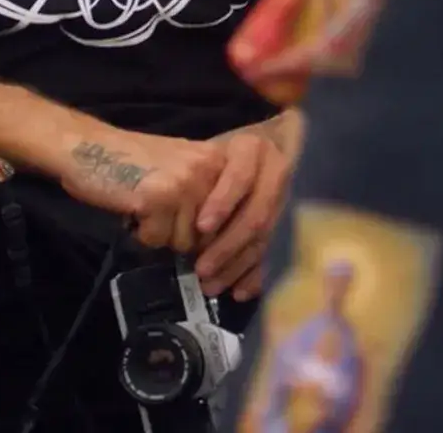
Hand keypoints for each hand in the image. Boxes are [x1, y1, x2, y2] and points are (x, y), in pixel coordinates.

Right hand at [58, 130, 226, 254]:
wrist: (90, 146)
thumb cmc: (136, 162)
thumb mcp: (185, 170)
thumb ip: (209, 196)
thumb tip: (224, 246)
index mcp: (220, 160)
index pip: (239, 217)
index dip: (219, 239)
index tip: (205, 243)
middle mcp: (209, 169)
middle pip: (211, 236)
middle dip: (184, 235)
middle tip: (159, 212)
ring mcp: (185, 183)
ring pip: (185, 242)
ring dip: (162, 234)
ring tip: (145, 207)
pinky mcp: (159, 198)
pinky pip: (158, 240)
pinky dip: (142, 233)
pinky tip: (133, 209)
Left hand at [192, 126, 293, 301]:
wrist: (252, 154)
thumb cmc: (211, 158)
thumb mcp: (204, 156)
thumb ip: (194, 176)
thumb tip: (154, 203)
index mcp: (252, 151)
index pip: (240, 177)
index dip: (222, 202)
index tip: (201, 227)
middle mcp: (276, 173)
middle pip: (255, 215)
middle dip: (227, 245)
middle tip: (202, 269)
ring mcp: (286, 200)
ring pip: (264, 239)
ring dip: (237, 266)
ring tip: (211, 286)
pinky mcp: (288, 224)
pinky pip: (274, 254)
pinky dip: (256, 275)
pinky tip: (239, 292)